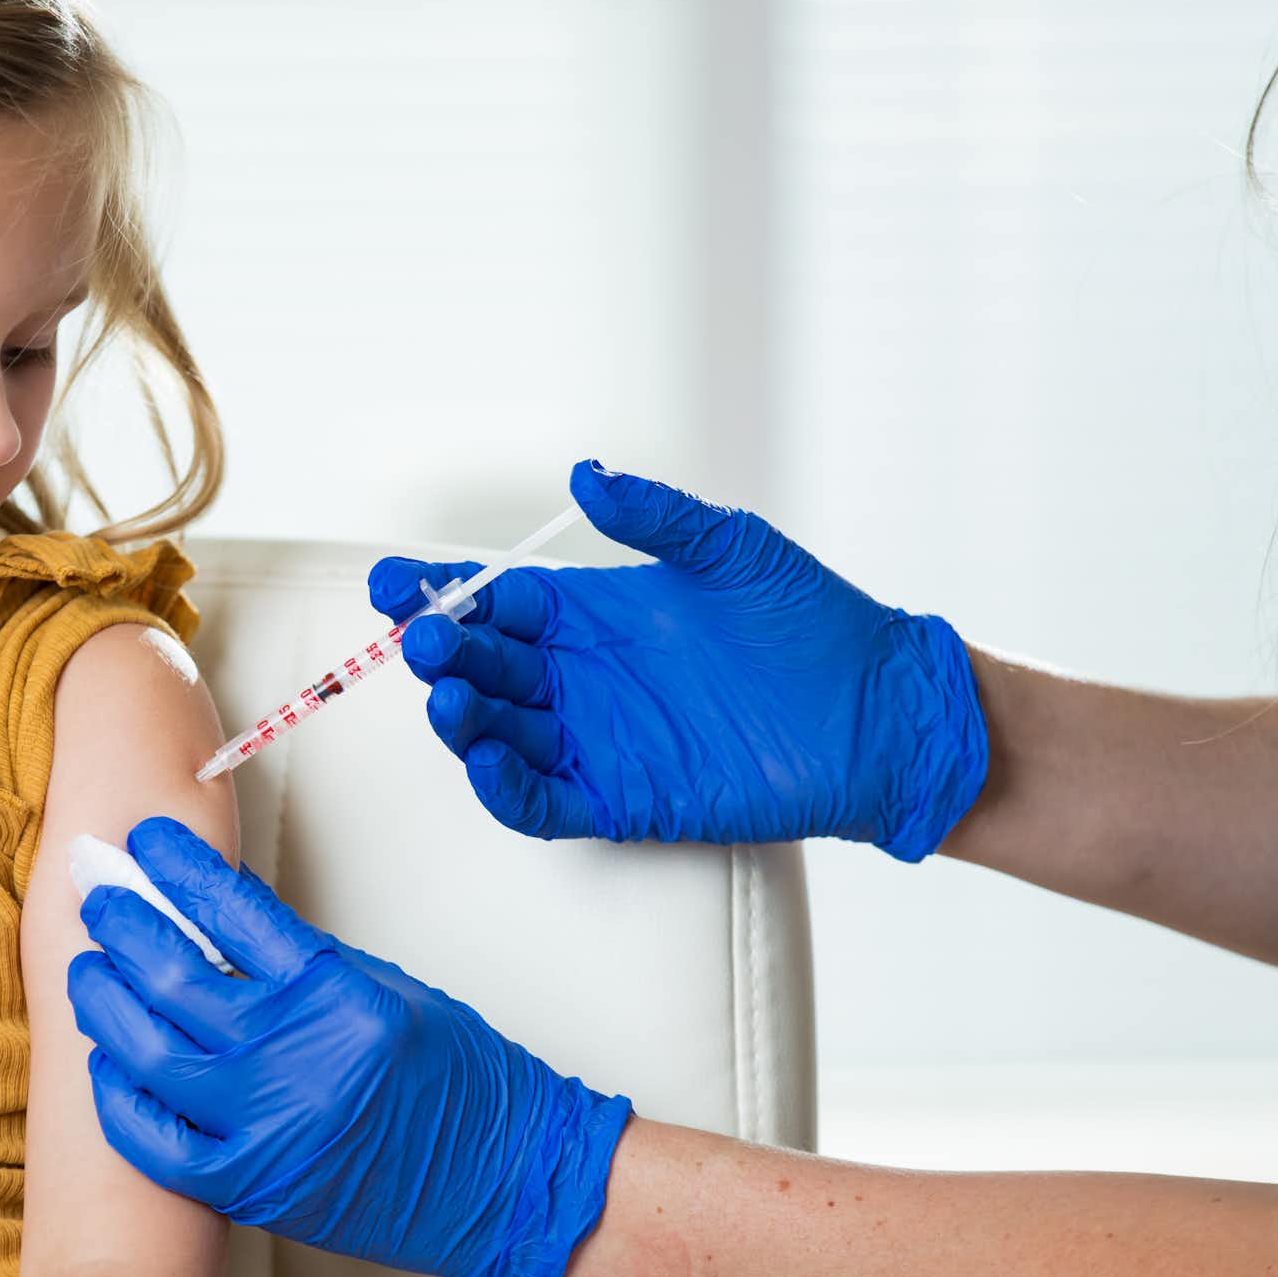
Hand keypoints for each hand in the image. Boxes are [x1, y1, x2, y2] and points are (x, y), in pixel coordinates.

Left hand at [68, 817, 632, 1276]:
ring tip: (89, 971)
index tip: (148, 841)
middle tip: (99, 898)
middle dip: (122, 925)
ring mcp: (267, 1125)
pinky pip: (155, 1141)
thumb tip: (218, 932)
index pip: (231, 908)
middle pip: (172, 975)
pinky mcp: (251, 1185)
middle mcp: (294, 1054)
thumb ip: (302, 966)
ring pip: (147, 1052)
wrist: (507, 1178)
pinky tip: (106, 1062)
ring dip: (104, 1003)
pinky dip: (119, 1097)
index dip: (177, 867)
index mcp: (335, 992)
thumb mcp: (389, 989)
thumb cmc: (462, 1081)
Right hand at [368, 459, 987, 860]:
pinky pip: (543, 801)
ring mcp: (596, 740)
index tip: (398, 583)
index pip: (492, 601)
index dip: (438, 592)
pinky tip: (489, 761)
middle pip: (482, 666)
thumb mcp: (733, 548)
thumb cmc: (813, 622)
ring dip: (463, 719)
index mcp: (593, 614)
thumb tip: (585, 475)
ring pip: (498, 733)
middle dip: (443, 653)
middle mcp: (581, 678)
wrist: (879, 710)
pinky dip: (506, 788)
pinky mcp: (622, 798)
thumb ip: (657, 515)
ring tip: (452, 699)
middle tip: (427, 641)